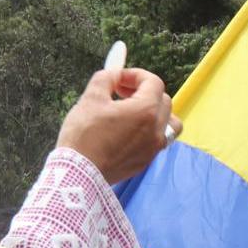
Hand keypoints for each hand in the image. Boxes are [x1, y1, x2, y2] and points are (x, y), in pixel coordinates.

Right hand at [57, 68, 181, 183]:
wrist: (78, 174)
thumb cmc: (84, 135)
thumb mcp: (91, 98)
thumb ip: (107, 78)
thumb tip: (115, 73)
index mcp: (147, 110)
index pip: (153, 82)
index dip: (135, 75)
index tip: (118, 79)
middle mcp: (157, 130)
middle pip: (163, 100)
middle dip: (143, 91)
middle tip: (120, 92)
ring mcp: (153, 148)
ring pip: (169, 123)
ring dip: (155, 112)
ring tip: (133, 112)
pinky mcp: (145, 162)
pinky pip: (157, 141)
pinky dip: (149, 131)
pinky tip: (127, 132)